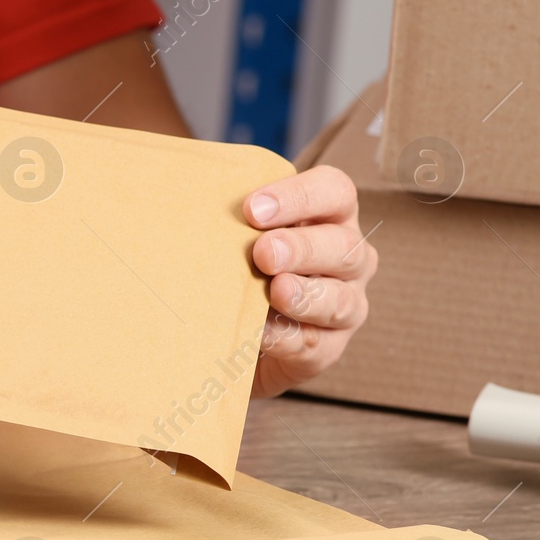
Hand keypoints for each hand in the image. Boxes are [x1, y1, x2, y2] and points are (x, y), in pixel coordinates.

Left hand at [243, 165, 375, 397]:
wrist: (233, 332)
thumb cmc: (239, 266)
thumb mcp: (238, 236)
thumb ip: (230, 219)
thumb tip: (191, 201)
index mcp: (330, 218)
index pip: (333, 192)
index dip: (298, 197)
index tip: (252, 209)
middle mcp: (348, 259)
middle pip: (342, 246)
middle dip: (302, 248)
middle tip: (263, 253)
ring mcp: (346, 305)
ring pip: (340, 300)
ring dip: (305, 295)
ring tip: (275, 291)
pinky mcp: (328, 348)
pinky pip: (314, 344)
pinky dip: (286, 338)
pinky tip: (260, 332)